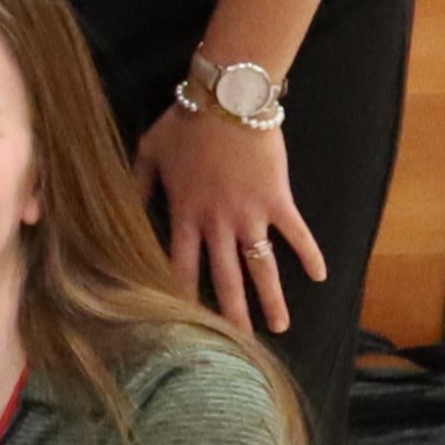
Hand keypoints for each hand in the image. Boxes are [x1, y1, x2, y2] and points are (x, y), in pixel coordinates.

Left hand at [140, 100, 320, 334]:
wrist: (226, 100)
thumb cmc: (185, 123)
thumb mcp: (148, 153)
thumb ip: (138, 185)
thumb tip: (123, 209)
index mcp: (185, 214)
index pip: (181, 265)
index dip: (181, 296)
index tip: (183, 323)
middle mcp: (217, 223)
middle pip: (225, 278)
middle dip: (231, 313)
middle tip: (238, 344)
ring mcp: (250, 215)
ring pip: (261, 267)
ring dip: (271, 298)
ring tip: (279, 326)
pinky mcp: (278, 201)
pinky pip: (296, 234)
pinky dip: (310, 254)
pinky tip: (322, 276)